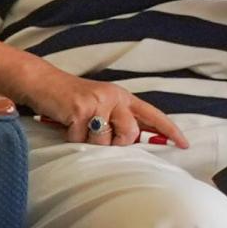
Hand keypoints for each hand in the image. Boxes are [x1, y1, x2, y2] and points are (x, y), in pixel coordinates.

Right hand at [20, 64, 187, 148]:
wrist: (42, 82)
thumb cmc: (71, 100)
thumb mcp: (101, 105)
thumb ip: (118, 120)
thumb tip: (136, 142)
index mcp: (122, 97)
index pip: (152, 114)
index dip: (169, 130)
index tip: (184, 144)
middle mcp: (114, 97)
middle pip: (130, 134)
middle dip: (115, 143)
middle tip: (96, 134)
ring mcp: (98, 102)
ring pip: (105, 141)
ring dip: (90, 142)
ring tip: (78, 128)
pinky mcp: (80, 110)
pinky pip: (81, 141)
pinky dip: (71, 139)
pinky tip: (66, 126)